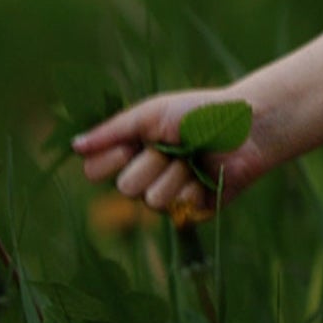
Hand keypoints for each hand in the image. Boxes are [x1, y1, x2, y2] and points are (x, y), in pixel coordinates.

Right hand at [72, 88, 280, 218]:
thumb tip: (74, 146)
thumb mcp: (152, 113)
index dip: (109, 160)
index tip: (132, 143)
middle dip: (150, 163)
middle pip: (124, 189)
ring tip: (195, 158)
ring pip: (152, 200)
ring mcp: (169, 195)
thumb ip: (113, 131)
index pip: (93, 171)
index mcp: (130, 152)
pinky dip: (195, 187)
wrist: (248, 126)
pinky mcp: (193, 210)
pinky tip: (208, 173)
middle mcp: (144, 176)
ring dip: (175, 174)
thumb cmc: (201, 112)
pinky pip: (179, 209)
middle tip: (174, 146)